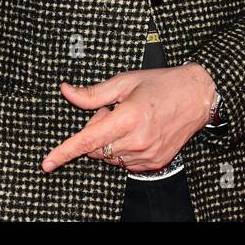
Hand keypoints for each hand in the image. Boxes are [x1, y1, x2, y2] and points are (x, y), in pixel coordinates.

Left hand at [41, 63, 216, 172]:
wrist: (197, 96)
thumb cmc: (162, 84)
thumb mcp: (125, 82)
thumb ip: (93, 93)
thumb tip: (67, 91)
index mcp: (127, 117)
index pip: (87, 140)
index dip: (64, 152)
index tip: (47, 163)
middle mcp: (137, 140)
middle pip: (97, 149)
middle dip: (97, 131)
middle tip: (114, 111)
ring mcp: (147, 155)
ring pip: (111, 157)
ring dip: (112, 141)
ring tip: (131, 120)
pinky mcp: (155, 163)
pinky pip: (126, 162)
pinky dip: (125, 149)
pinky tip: (140, 132)